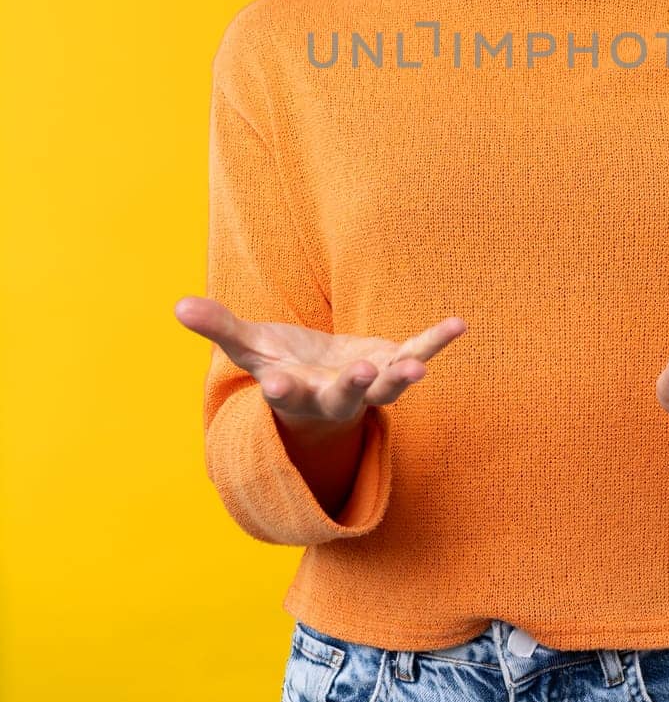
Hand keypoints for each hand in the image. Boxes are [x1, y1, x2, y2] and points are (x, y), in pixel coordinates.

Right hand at [174, 296, 467, 426]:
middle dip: (352, 385)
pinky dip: (436, 341)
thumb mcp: (250, 346)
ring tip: (418, 369)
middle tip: (361, 372)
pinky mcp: (392, 364)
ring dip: (402, 378)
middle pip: (344, 396)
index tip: (277, 384)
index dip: (282, 388)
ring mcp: (368, 384)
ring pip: (386, 387)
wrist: (322, 383)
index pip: (286, 393)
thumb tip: (177, 305)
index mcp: (295, 392)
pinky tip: (458, 324)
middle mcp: (333, 396)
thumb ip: (219, 327)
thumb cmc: (282, 363)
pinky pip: (417, 353)